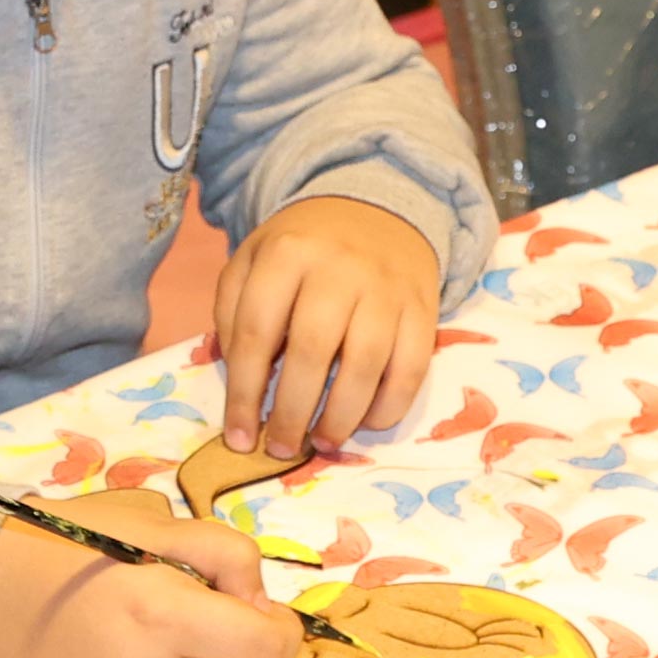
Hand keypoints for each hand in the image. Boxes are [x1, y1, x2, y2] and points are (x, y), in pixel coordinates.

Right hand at [0, 484, 300, 657]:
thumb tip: (259, 602)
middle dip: (258, 649)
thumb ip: (223, 553)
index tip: (259, 603)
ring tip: (202, 637)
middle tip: (230, 613)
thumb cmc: (68, 545)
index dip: (282, 625)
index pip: (265, 644)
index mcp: (161, 612)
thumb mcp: (150, 523)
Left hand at [211, 195, 440, 457]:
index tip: (238, 436)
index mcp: (286, 253)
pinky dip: (390, 406)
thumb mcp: (253, 262)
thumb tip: (242, 386)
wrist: (374, 209)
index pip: (256, 331)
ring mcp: (386, 288)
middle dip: (291, 412)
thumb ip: (234, 315)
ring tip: (321, 443)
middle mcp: (338, 267)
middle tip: (280, 448)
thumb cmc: (302, 251)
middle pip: (312, 350)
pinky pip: (412, 368)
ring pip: (366, 363)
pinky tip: (366, 422)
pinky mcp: (422, 308)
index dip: (243, 392)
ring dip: (341, 416)